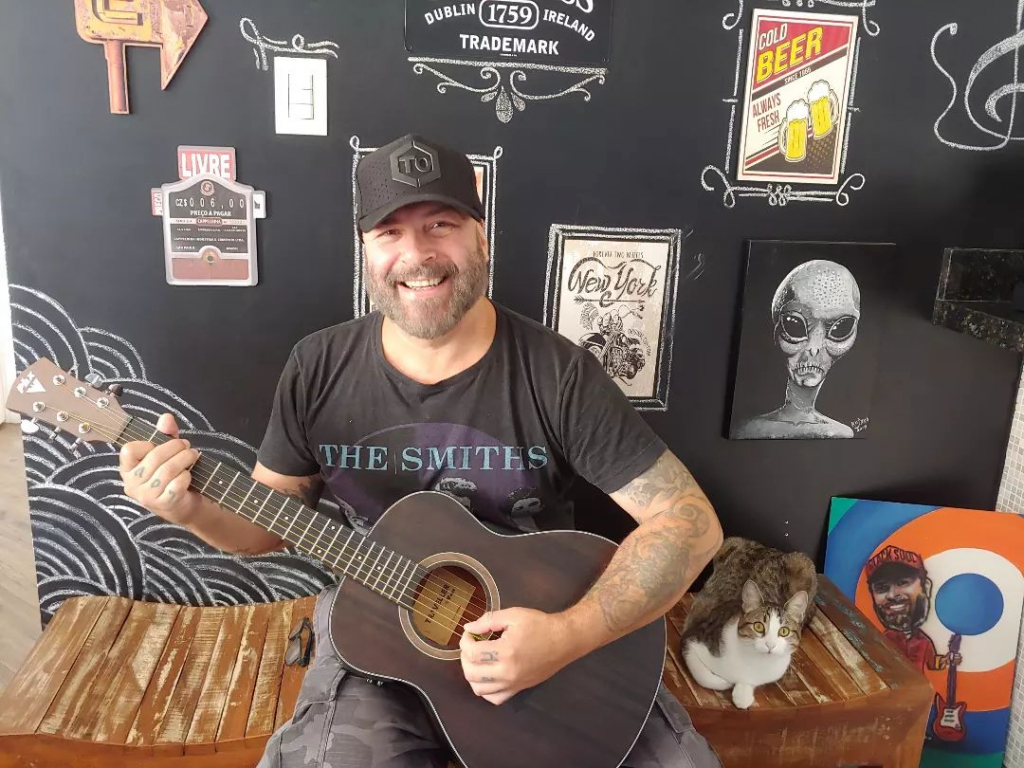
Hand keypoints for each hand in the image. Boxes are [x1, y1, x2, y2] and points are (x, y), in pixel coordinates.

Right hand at [119, 413, 201, 524]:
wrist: (184, 505)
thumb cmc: (172, 476)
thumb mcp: (167, 452)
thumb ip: (165, 434)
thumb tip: (166, 417)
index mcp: (128, 469)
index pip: (129, 450)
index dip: (147, 444)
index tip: (158, 445)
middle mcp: (133, 484)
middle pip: (154, 457)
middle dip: (175, 447)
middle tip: (186, 446)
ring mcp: (147, 496)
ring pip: (168, 470)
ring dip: (185, 458)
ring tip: (192, 455)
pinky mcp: (164, 504)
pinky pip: (177, 483)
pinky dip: (186, 475)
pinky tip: (189, 474)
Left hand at [459, 608, 580, 705]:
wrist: (564, 640)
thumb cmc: (540, 624)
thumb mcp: (514, 615)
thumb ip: (488, 620)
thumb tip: (468, 628)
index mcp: (505, 651)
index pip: (471, 652)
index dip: (465, 640)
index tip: (471, 633)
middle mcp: (507, 672)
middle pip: (471, 673)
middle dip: (465, 657)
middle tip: (472, 645)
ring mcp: (513, 684)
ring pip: (479, 689)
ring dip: (472, 674)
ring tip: (478, 660)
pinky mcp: (518, 689)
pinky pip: (495, 698)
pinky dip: (486, 689)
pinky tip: (488, 675)